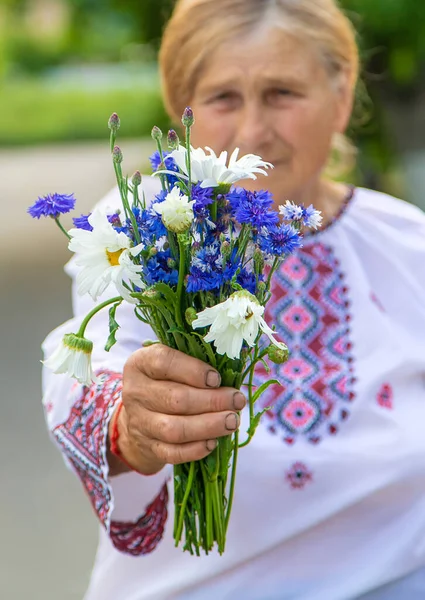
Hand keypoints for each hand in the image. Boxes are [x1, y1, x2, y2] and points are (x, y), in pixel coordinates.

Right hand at [109, 344, 245, 475]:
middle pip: (175, 399)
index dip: (193, 370)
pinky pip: (173, 453)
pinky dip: (196, 449)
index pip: (163, 362)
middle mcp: (135, 392)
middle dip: (212, 401)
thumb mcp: (172, 365)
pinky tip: (214, 441)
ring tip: (232, 421)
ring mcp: (140, 422)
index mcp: (140, 364)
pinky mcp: (149, 447)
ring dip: (208, 426)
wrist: (138, 415)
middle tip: (237, 400)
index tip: (217, 378)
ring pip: (174, 429)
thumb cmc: (165, 382)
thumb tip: (231, 373)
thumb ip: (195, 363)